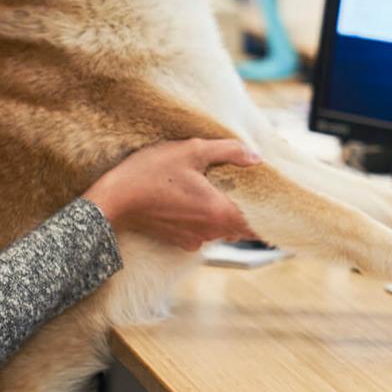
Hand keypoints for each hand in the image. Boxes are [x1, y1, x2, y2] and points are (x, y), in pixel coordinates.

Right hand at [84, 139, 260, 250]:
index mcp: (220, 212)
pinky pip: (204, 231)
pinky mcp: (179, 240)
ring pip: (223, 228)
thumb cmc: (149, 175)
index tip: (279, 203)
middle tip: (248, 184)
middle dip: (248, 207)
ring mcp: (194, 240)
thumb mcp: (191, 151)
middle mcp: (210, 232)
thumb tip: (255, 156)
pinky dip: (206, 217)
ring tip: (219, 187)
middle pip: (243, 225)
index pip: (261, 224)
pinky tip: (195, 197)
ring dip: (225, 211)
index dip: (273, 215)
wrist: (112, 201)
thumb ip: (228, 152)